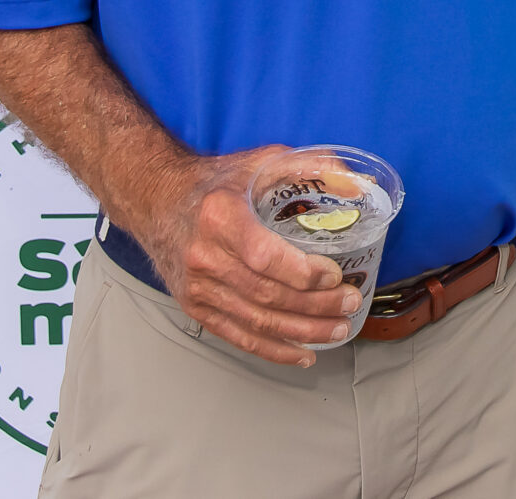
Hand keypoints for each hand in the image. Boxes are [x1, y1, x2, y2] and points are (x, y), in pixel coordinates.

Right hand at [135, 145, 361, 366]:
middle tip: (350, 304)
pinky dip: (273, 350)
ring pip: (256, 321)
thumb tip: (357, 185)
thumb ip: (309, 167)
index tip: (335, 275)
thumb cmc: (216, 183)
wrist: (158, 201)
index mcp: (221, 217)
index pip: (264, 256)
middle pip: (266, 294)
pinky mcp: (195, 307)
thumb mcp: (260, 162)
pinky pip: (237, 336)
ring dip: (302, 331)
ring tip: (338, 330)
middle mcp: (205, 256)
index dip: (302, 272)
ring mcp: (198, 287)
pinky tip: (302, 353)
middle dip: (315, 306)